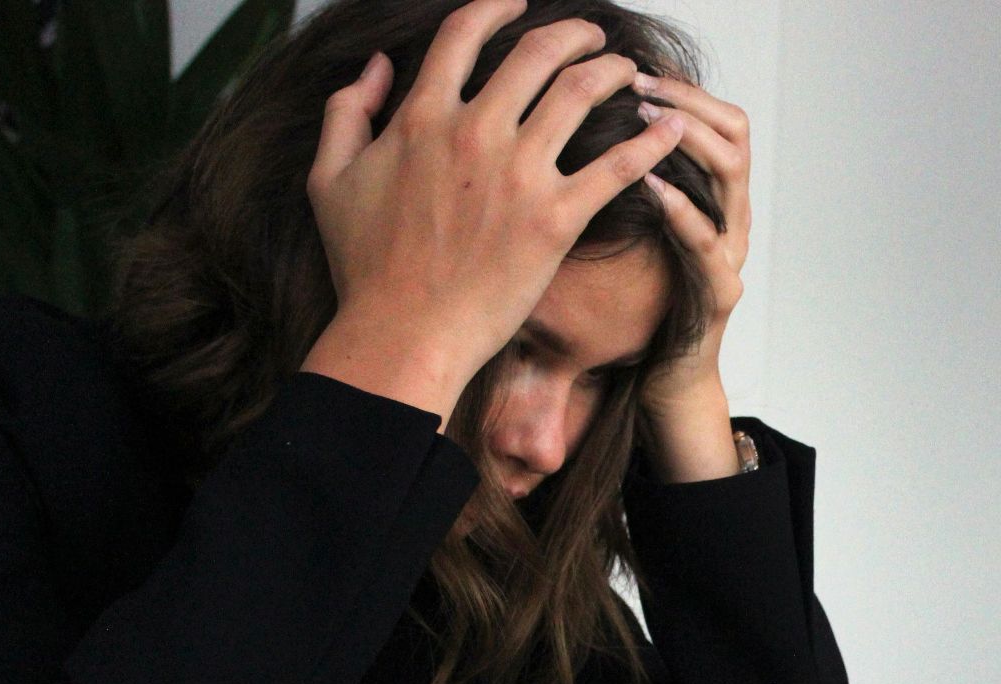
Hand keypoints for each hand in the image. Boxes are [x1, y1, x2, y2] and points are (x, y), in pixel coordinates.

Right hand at [300, 0, 686, 426]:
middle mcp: (475, 132)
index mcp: (422, 116)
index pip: (465, 33)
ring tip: (629, 72)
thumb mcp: (329, 179)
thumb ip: (347, 111)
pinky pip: (617, 166)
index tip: (519, 4)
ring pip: (582, 92)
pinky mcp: (556, 219)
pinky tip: (672, 127)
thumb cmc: (365, 267)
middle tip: (592, 37)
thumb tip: (376, 67)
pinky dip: (652, 141)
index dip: (497, 7)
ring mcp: (519, 174)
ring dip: (613, 71)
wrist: (402, 334)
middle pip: (537, 52)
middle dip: (574, 34)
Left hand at [634, 75, 752, 480]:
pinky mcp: (720, 293)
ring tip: (644, 121)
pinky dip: (681, 209)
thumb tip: (578, 127)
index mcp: (713, 198)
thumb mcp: (631, 231)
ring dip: (687, 139)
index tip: (637, 70)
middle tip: (639, 85)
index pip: (719, 120)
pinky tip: (650, 185)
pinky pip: (708, 242)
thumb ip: (623, 184)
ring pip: (732, 175)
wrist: (661, 380)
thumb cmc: (640, 305)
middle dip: (686, 101)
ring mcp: (731, 254)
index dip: (684, 89)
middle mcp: (732, 218)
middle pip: (734, 133)